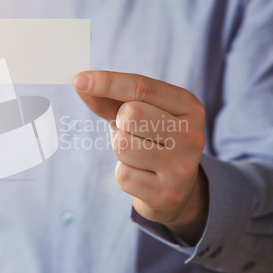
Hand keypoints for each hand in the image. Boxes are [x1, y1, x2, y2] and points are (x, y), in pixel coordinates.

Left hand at [73, 71, 208, 244]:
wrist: (173, 190)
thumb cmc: (149, 141)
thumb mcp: (135, 114)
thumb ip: (109, 98)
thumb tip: (80, 82)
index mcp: (189, 106)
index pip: (142, 87)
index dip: (107, 82)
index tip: (79, 79)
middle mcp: (193, 134)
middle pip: (131, 114)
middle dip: (121, 122)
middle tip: (134, 133)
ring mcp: (183, 166)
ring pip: (123, 145)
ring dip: (121, 149)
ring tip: (138, 155)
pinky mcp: (167, 193)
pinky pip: (123, 175)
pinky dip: (124, 173)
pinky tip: (142, 176)